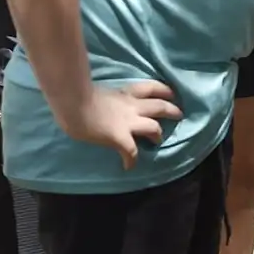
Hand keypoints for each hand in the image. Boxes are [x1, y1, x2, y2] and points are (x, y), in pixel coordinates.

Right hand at [54, 82, 182, 170]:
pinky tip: (129, 166)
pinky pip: (131, 151)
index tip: (171, 94)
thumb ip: (105, 98)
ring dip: (157, 134)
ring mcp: (128, 122)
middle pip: (160, 105)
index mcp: (126, 93)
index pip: (151, 87)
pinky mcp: (120, 137)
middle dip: (172, 110)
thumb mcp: (98, 91)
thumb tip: (97, 104)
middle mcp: (132, 106)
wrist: (74, 103)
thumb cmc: (77, 94)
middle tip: (179, 114)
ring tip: (158, 140)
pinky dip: (131, 159)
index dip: (164, 90)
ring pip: (154, 127)